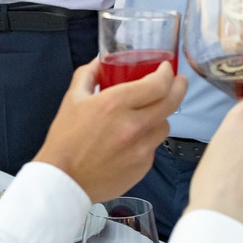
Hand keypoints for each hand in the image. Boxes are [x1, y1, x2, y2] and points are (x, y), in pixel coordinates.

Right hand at [30, 57, 185, 200]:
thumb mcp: (72, 99)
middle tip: (177, 82)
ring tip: (147, 115)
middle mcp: (133, 125)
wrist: (64, 181)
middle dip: (179, 87)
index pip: (158, 84)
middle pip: (172, 102)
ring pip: (166, 125)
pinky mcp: (143, 166)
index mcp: (115, 104)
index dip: (167, 73)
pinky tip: (132, 141)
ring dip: (160, 116)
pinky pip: (154, 146)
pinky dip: (148, 140)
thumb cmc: (65, 140)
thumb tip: (100, 61)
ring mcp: (141, 148)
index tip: (166, 68)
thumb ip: (89, 75)